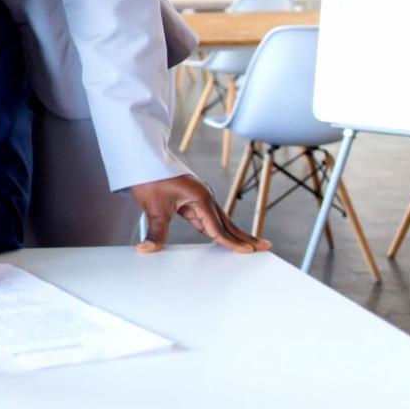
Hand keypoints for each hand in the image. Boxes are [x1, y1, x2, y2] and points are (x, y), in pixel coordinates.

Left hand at [130, 174, 270, 253]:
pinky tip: (226, 237)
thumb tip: (146, 250)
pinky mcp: (194, 198)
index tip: (248, 251)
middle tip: (265, 247)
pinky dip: (219, 229)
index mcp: (200, 198)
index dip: (231, 242)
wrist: (143, 157)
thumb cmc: (150, 178)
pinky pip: (210, 218)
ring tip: (252, 245)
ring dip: (235, 234)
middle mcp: (205, 197)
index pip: (218, 227)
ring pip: (221, 221)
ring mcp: (201, 197)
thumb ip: (155, 232)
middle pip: (227, 223)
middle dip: (245, 237)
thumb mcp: (152, 207)